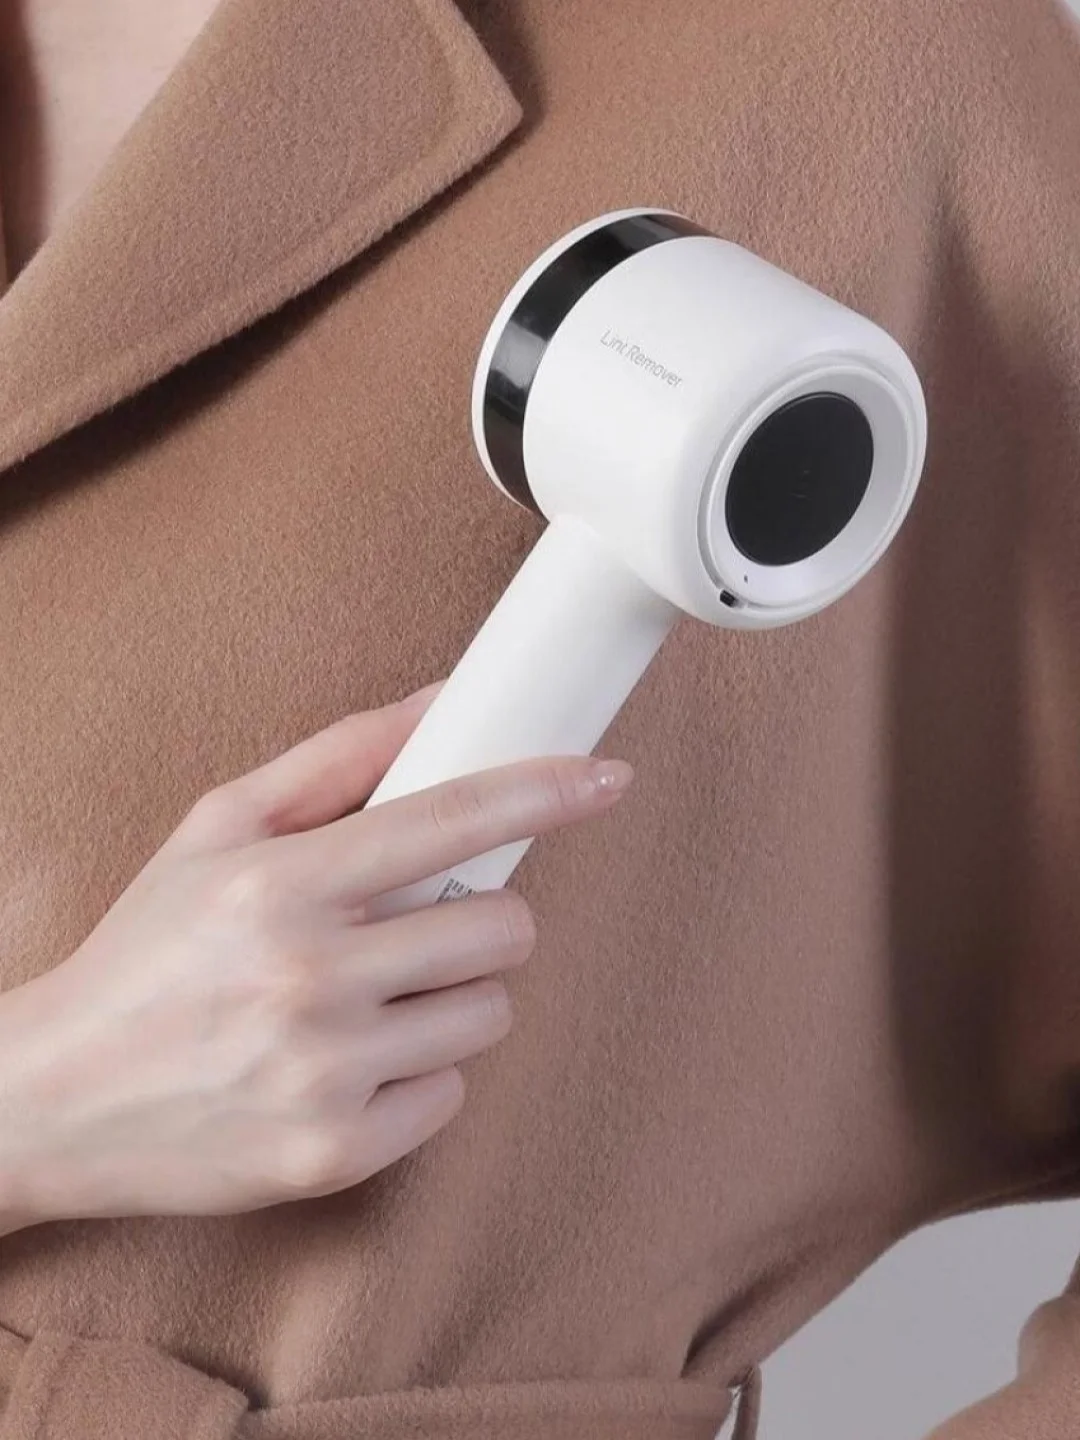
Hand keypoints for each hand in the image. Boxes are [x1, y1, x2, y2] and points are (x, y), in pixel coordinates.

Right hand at [0, 683, 632, 1232]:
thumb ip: (334, 760)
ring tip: (373, 998)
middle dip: (484, 919)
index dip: (544, 788)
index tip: (605, 776)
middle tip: (425, 924)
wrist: (57, 1096)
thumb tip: (439, 701)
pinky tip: (350, 1063)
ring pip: (489, 1013)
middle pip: (501, 928)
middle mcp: (307, 979)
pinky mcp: (334, 1155)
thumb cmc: (147, 951)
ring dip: (452, 997)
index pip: (450, 818)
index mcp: (279, 885)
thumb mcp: (216, 829)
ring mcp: (324, 1076)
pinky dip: (418, 1074)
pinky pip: (453, 1095)